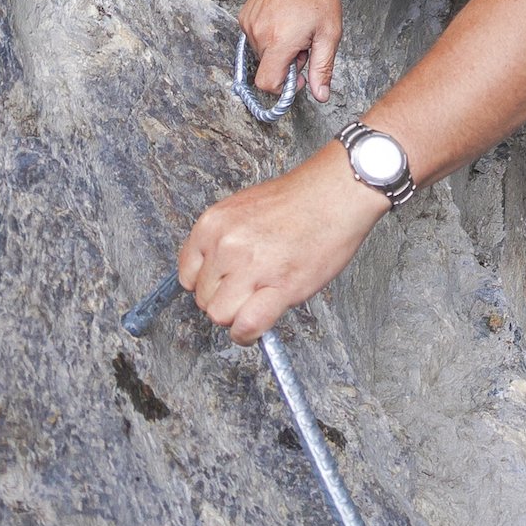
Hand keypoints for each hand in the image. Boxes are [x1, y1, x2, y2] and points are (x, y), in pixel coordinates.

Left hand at [177, 146, 388, 342]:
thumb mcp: (243, 209)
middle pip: (203, 298)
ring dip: (238, 315)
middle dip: (225, 299)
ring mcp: (251, 267)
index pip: (187, 274)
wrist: (338, 192)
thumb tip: (216, 273)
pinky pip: (247, 326)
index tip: (224, 284)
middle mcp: (226, 245)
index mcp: (213, 224)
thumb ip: (224, 240)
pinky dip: (249, 333)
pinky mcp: (279, 287)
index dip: (209, 283)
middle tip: (250, 289)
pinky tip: (257, 326)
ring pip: (221, 315)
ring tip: (259, 300)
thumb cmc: (301, 199)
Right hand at [240, 0, 343, 103]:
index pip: (267, 83)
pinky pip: (254, 38)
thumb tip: (320, 96)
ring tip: (295, 28)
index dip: (283, 87)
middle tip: (304, 43)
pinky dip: (269, 36)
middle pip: (267, 68)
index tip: (299, 76)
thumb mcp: (329, 35)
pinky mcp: (244, 15)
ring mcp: (248, 23)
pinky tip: (284, 20)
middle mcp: (258, 34)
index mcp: (279, 41)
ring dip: (278, 49)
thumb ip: (323, 68)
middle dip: (286, 63)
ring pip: (261, 53)